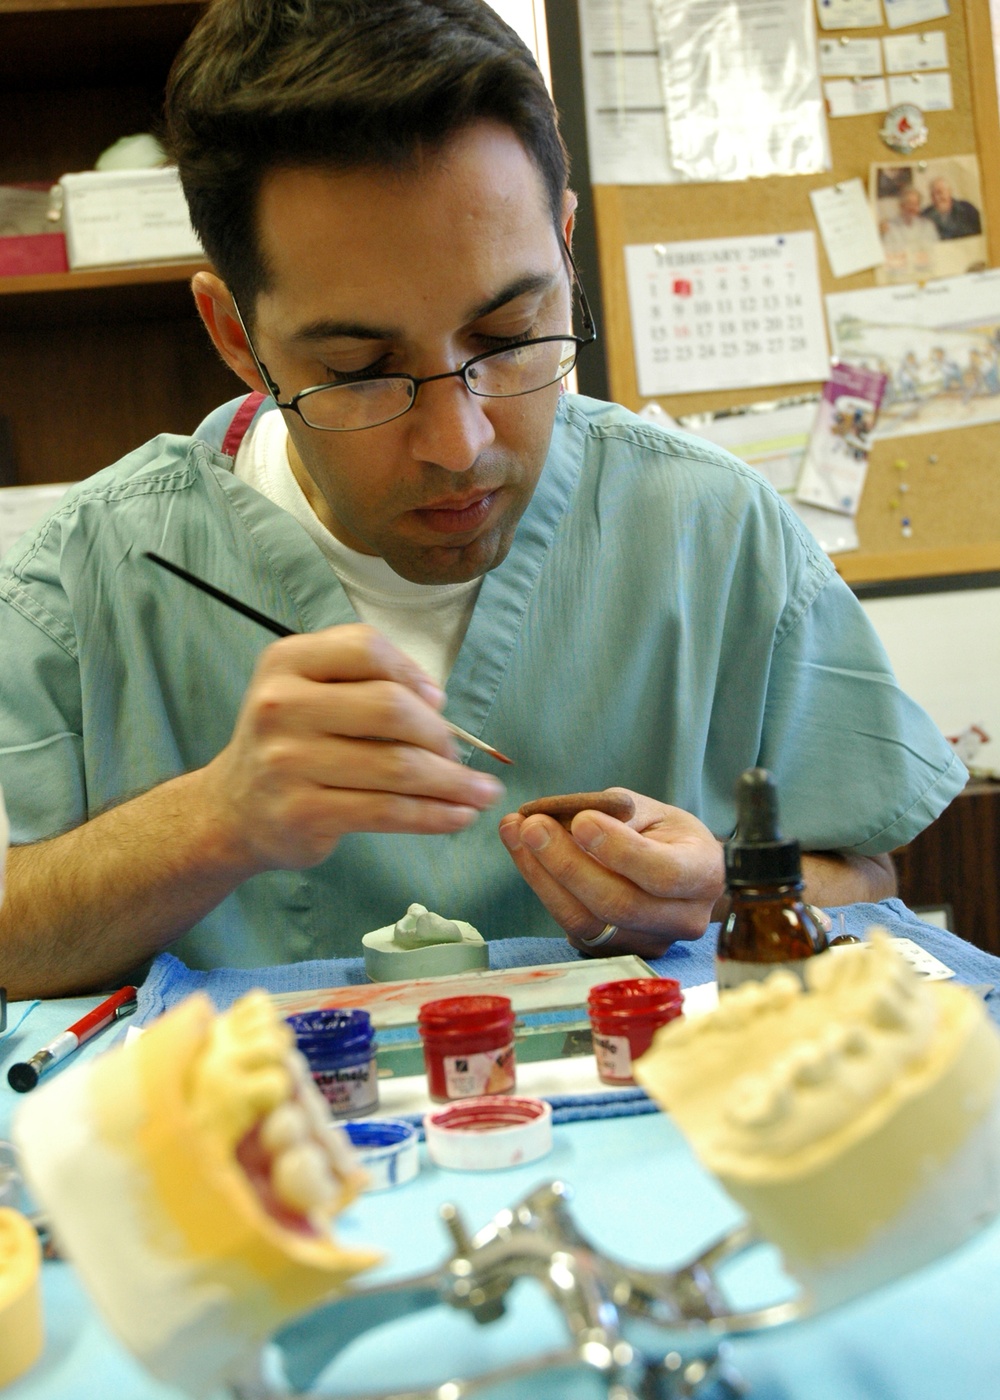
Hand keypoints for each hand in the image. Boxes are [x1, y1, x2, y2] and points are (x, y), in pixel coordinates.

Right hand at [200, 624, 503, 872]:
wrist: (233, 809)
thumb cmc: (290, 744)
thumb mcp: (307, 693)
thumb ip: (364, 684)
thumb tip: (437, 703)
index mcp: (286, 662)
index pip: (366, 649)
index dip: (412, 673)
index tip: (437, 701)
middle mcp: (280, 705)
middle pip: (389, 708)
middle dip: (439, 734)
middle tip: (458, 755)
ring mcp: (287, 761)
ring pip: (396, 766)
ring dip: (452, 782)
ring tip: (481, 792)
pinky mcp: (302, 811)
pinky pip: (387, 811)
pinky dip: (434, 814)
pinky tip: (459, 815)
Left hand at [498, 788, 724, 957]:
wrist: (678, 874)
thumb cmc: (666, 836)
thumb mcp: (653, 811)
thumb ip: (617, 812)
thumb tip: (566, 817)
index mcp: (703, 875)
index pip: (664, 874)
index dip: (620, 850)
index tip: (581, 821)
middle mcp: (683, 919)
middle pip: (619, 904)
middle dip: (568, 863)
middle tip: (532, 825)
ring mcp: (648, 944)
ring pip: (588, 921)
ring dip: (543, 876)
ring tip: (516, 833)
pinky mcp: (614, 953)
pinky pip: (572, 926)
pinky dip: (543, 888)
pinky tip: (524, 854)